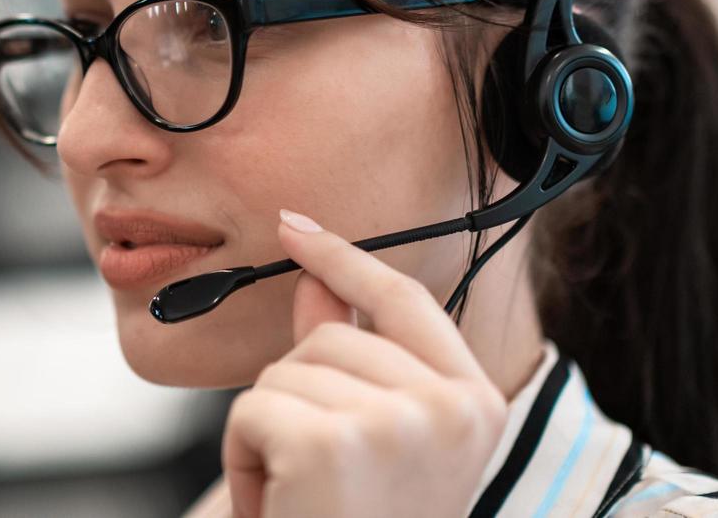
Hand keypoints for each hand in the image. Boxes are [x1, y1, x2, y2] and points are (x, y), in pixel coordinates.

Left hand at [221, 209, 508, 517]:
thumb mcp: (367, 440)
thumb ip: (345, 353)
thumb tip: (312, 277)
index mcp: (474, 405)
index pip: (404, 300)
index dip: (345, 258)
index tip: (294, 228)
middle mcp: (451, 409)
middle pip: (328, 335)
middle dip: (297, 394)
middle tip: (319, 474)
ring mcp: (396, 424)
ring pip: (283, 369)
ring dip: (268, 429)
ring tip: (303, 494)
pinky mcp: (333, 443)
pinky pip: (251, 408)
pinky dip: (243, 455)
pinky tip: (278, 503)